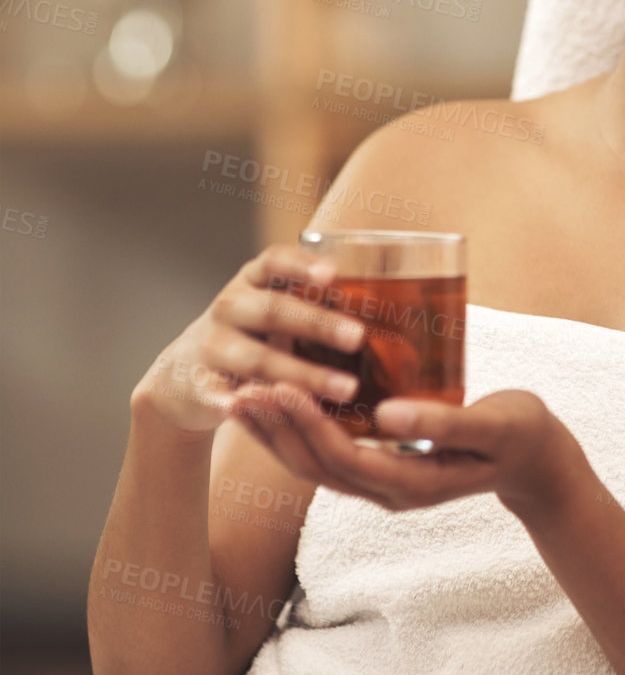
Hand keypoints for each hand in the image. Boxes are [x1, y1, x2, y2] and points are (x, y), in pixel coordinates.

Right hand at [130, 244, 367, 439]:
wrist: (181, 375)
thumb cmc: (252, 336)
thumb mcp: (274, 310)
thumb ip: (316, 302)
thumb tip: (394, 306)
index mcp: (251, 282)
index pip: (274, 261)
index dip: (302, 265)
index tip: (334, 273)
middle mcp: (229, 308)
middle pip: (272, 311)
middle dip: (317, 323)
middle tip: (359, 337)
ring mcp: (212, 347)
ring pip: (257, 359)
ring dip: (303, 374)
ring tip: (346, 389)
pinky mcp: (201, 388)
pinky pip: (228, 397)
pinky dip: (250, 406)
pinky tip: (279, 412)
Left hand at [226, 381, 586, 519]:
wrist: (537, 462)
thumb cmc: (521, 435)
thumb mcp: (494, 425)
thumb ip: (444, 423)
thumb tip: (389, 415)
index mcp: (412, 484)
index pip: (344, 458)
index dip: (306, 426)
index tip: (276, 387)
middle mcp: (389, 491)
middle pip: (317, 466)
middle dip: (276, 429)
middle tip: (238, 389)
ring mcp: (384, 484)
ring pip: (315, 465)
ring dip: (277, 433)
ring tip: (241, 397)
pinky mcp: (384, 468)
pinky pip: (329, 454)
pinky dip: (298, 430)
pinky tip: (280, 402)